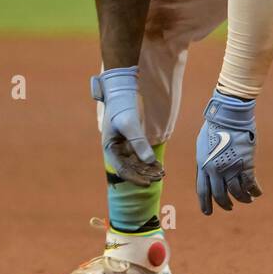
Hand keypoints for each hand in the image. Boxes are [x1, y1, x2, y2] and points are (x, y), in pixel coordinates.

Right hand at [91, 66, 163, 186]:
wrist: (122, 90)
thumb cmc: (122, 106)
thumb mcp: (129, 124)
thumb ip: (138, 142)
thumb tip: (150, 161)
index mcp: (110, 148)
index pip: (122, 170)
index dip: (135, 178)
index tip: (148, 183)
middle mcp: (116, 150)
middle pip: (131, 169)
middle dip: (145, 174)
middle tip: (160, 177)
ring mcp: (124, 146)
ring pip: (136, 164)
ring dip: (148, 169)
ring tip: (162, 172)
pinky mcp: (132, 141)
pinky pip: (140, 155)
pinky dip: (149, 161)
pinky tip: (159, 165)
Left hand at [195, 89, 261, 214]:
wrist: (229, 116)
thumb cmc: (215, 127)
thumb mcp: (202, 145)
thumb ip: (204, 161)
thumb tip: (206, 172)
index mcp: (203, 165)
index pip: (203, 191)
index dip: (205, 204)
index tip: (208, 213)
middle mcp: (216, 170)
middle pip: (220, 195)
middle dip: (225, 204)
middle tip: (229, 207)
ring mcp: (231, 168)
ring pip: (237, 192)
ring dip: (242, 199)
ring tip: (247, 200)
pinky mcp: (246, 165)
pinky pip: (251, 184)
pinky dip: (254, 191)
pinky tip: (257, 193)